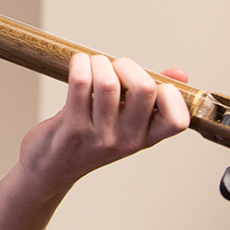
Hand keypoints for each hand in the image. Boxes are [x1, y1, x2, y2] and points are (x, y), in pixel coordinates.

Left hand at [18, 54, 189, 194]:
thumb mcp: (125, 125)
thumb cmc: (88, 140)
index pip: (177, 120)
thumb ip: (152, 99)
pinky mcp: (72, 127)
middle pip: (144, 89)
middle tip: (114, 67)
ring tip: (92, 64)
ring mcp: (99, 136)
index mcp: (145, 138)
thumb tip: (179, 74)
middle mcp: (126, 140)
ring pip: (108, 83)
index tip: (148, 81)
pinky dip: (80, 64)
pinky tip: (78, 64)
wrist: (50, 167)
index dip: (168, 92)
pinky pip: (80, 83)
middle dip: (127, 65)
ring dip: (99, 62)